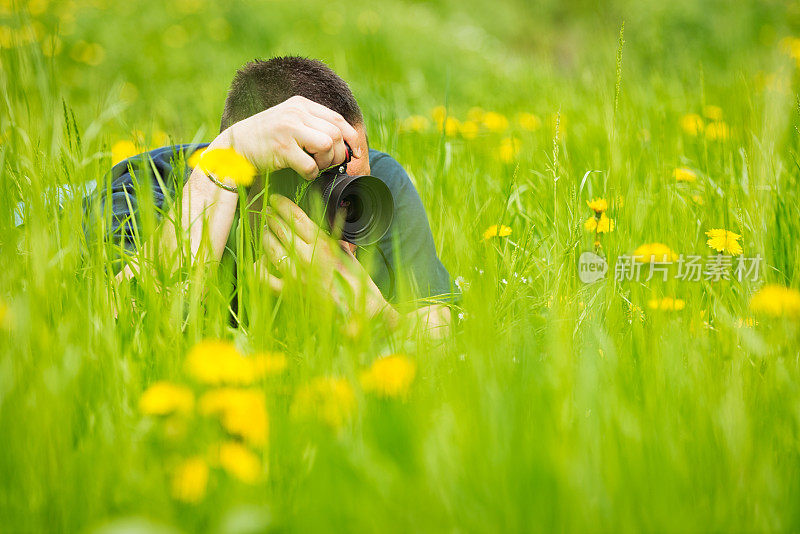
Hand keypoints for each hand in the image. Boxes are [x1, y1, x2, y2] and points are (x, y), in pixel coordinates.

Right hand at [211, 95, 360, 180]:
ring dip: (324, 162)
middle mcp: (296, 113)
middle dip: (337, 154)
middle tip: (325, 163)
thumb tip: (345, 141)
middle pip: (336, 134)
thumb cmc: (265, 139)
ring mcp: (288, 129)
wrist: (234, 147)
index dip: (351, 139)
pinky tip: (300, 172)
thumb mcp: (289, 121)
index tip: (356, 153)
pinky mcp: (282, 148)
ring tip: (312, 165)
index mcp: (301, 104)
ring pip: (327, 146)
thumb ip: (312, 125)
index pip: (338, 119)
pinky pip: (311, 165)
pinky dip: (310, 174)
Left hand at [255, 194, 395, 321]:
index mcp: (323, 245)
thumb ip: (334, 241)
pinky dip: (258, 267)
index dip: (283, 206)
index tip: (276, 200)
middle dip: (272, 218)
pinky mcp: (289, 293)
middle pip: (281, 230)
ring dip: (265, 237)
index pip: (296, 218)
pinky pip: (264, 277)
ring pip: (270, 249)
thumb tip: (327, 231)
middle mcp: (306, 258)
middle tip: (268, 212)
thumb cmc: (358, 284)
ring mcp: (295, 276)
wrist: (358, 312)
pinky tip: (259, 261)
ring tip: (265, 232)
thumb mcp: (348, 256)